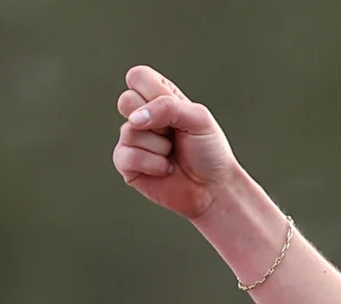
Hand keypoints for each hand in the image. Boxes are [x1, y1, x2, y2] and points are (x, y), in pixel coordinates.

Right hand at [113, 65, 242, 223]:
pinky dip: (153, 164)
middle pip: (126, 100)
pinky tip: (166, 169)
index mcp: (158, 97)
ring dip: (160, 147)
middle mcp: (141, 115)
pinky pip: (126, 156)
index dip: (154, 93)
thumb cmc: (209, 151)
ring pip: (130, 131)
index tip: (175, 110)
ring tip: (173, 154)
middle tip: (174, 134)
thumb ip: (168, 107)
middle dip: (158, 122)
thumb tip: (134, 118)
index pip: (138, 77)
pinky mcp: (126, 163)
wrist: (214, 189)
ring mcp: (132, 138)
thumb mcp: (198, 119)